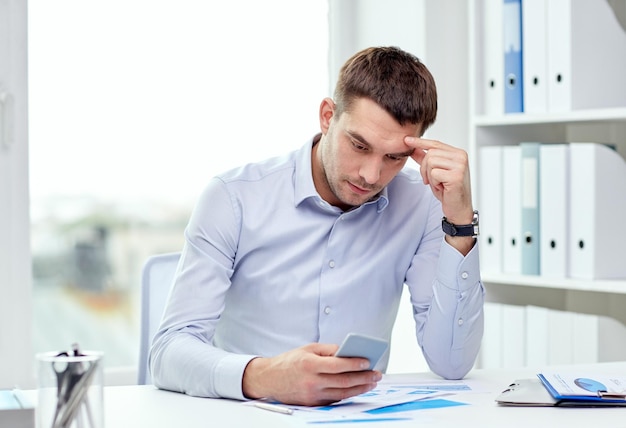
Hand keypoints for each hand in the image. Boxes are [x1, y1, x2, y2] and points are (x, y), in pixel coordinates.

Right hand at [242, 343, 381, 405]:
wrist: (268, 379)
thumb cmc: (290, 361)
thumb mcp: (308, 349)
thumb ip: (328, 350)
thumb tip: (348, 352)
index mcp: (310, 364)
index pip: (337, 365)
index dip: (354, 363)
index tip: (368, 361)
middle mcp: (311, 381)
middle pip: (343, 381)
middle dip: (363, 378)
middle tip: (377, 374)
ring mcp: (312, 394)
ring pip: (342, 393)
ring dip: (360, 388)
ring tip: (371, 382)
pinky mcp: (312, 404)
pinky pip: (334, 399)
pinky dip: (347, 394)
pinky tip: (357, 389)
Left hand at [405, 137, 475, 254]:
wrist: (458, 208)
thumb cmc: (449, 191)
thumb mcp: (434, 172)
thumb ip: (425, 159)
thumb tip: (413, 148)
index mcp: (458, 153)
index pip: (435, 143)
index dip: (420, 142)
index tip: (407, 140)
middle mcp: (461, 156)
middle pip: (430, 153)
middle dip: (424, 168)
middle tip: (431, 180)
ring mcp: (460, 165)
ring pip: (430, 162)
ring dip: (429, 176)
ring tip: (439, 184)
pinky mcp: (456, 175)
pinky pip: (434, 173)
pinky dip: (434, 183)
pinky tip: (442, 188)